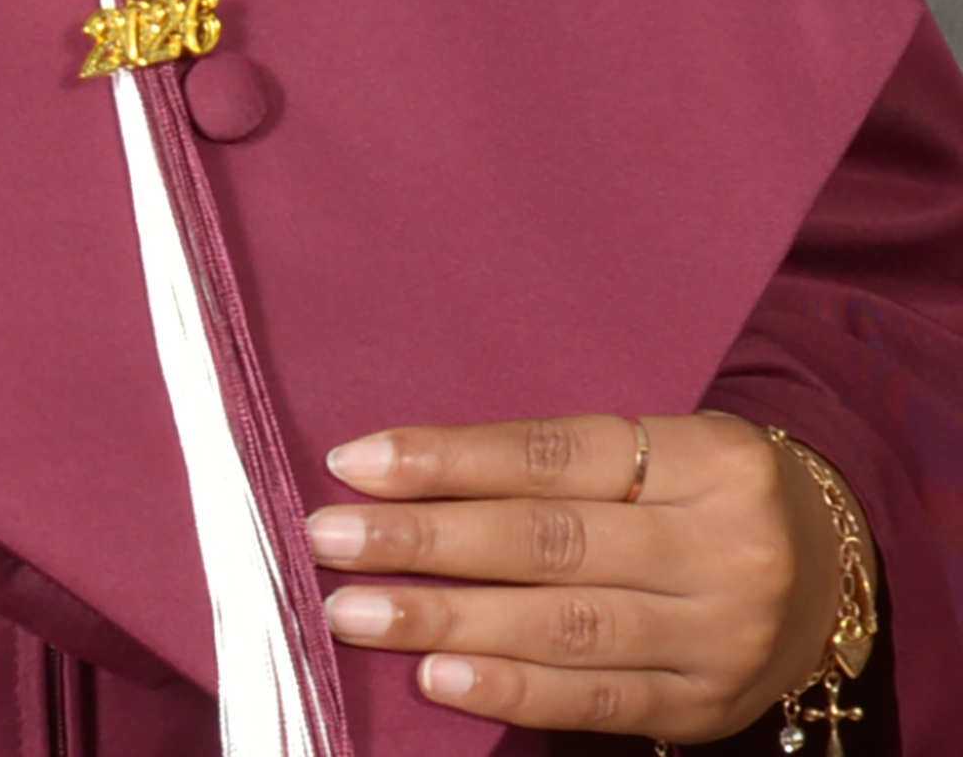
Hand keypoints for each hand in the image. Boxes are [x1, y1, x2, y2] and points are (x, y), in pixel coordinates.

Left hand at [306, 410, 853, 739]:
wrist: (827, 571)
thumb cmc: (701, 493)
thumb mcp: (655, 450)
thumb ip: (551, 465)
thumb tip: (402, 477)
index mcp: (705, 456)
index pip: (551, 456)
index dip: (448, 460)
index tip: (352, 463)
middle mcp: (719, 546)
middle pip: (548, 542)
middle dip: (426, 541)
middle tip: (329, 539)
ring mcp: (718, 635)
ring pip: (563, 625)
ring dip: (447, 621)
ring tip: (356, 613)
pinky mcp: (704, 705)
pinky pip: (595, 700)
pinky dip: (511, 689)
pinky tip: (438, 679)